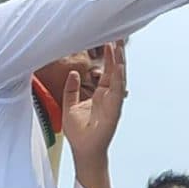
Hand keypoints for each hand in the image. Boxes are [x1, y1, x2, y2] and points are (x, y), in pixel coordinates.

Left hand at [62, 41, 126, 166]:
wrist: (83, 150)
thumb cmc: (79, 133)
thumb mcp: (69, 105)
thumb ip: (71, 89)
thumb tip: (74, 73)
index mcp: (100, 94)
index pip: (106, 71)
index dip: (108, 57)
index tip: (108, 41)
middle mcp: (109, 96)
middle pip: (116, 71)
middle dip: (117, 54)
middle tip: (118, 37)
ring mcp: (113, 102)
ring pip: (119, 78)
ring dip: (120, 62)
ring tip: (119, 46)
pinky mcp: (114, 110)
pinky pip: (117, 91)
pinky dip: (118, 78)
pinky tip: (119, 66)